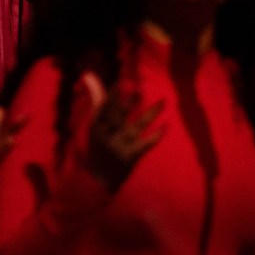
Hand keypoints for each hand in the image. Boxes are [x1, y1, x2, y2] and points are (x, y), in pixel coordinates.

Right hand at [80, 72, 164, 192]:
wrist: (98, 180)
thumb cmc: (97, 145)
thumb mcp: (95, 123)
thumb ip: (97, 98)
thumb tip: (89, 74)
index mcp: (96, 127)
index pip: (103, 109)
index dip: (112, 96)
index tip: (121, 83)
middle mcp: (107, 136)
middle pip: (119, 117)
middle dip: (128, 104)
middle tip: (138, 89)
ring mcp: (121, 147)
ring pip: (137, 127)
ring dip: (150, 114)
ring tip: (162, 102)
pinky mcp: (132, 158)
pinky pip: (146, 144)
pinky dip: (156, 135)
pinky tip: (166, 125)